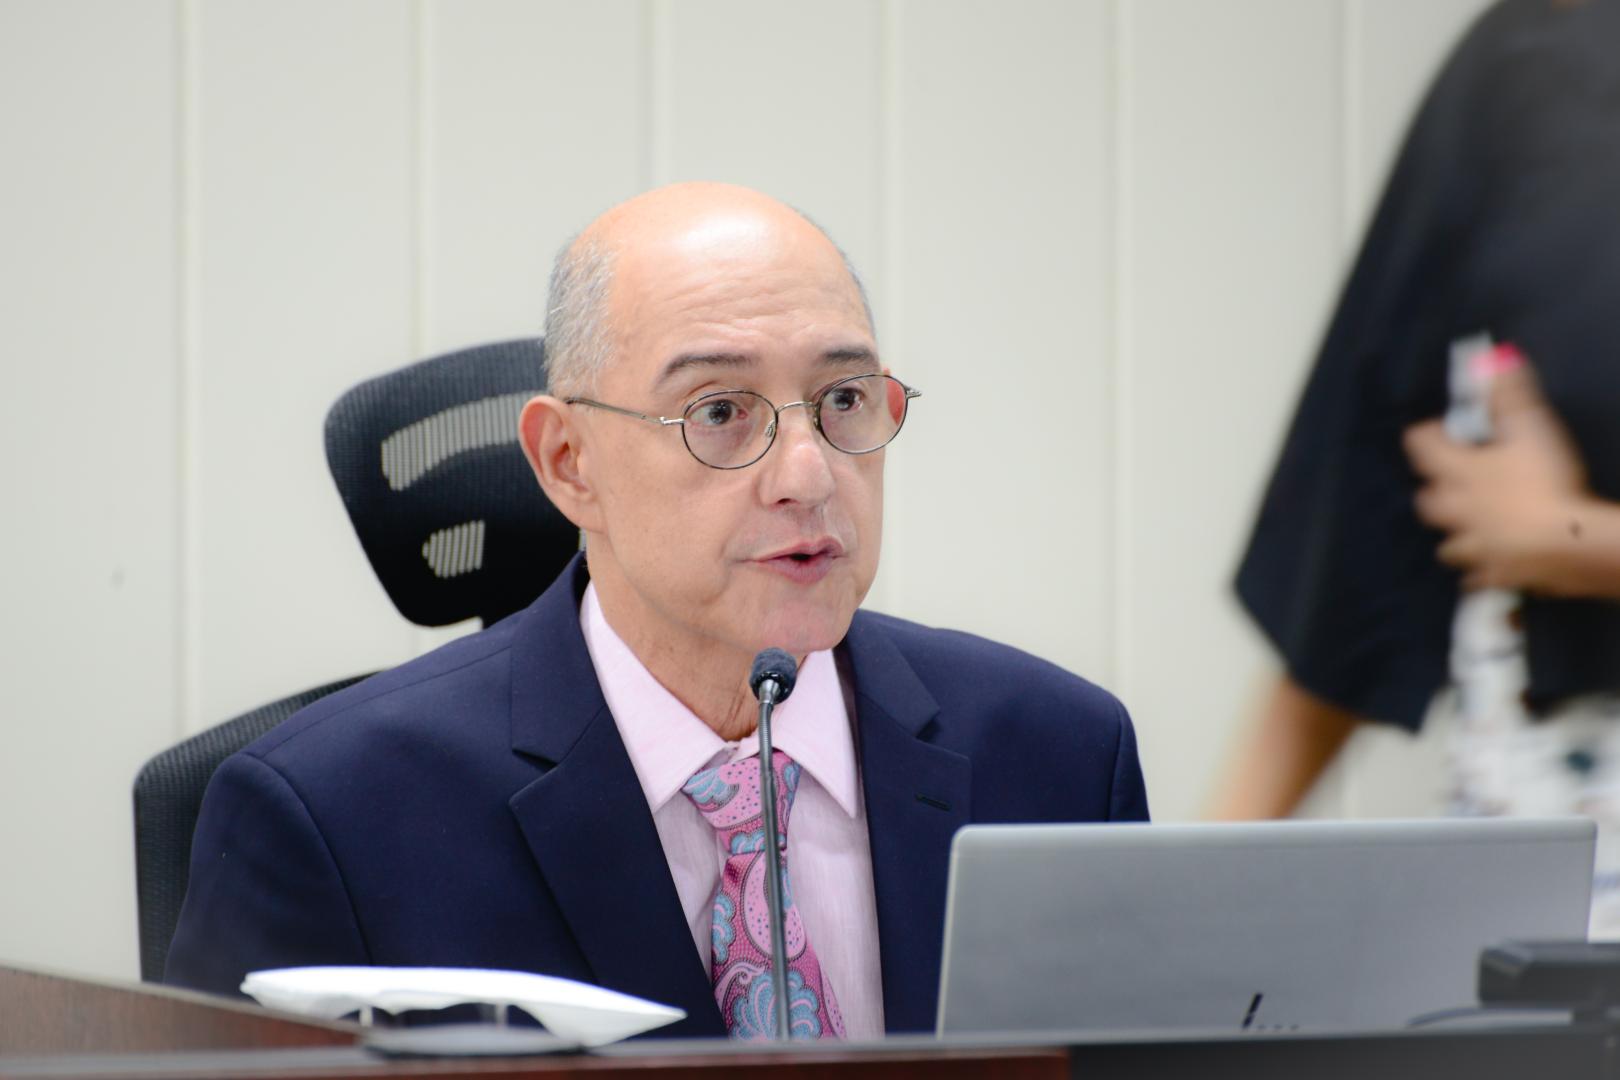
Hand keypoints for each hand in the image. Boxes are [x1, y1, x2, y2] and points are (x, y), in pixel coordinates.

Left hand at [1403, 361, 1591, 593]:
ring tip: (1474, 524)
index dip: (1428, 435)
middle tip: (1455, 479)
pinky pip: (1476, 575)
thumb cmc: (1543, 482)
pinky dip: (1481, 569)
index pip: (1421, 446)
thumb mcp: (1530, 428)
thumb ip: (1510, 395)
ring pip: (1447, 543)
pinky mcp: (1491, 575)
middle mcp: (1454, 511)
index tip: (1443, 430)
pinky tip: (1493, 564)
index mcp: (1457, 473)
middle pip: (1427, 500)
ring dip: (1457, 532)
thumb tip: (1494, 361)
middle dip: (1436, 489)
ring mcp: (1471, 547)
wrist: (1565, 544)